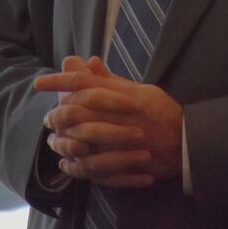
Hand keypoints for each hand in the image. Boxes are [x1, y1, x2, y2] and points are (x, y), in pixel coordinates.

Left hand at [35, 61, 182, 188]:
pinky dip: (76, 166)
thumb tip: (87, 61)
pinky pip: (92, 167)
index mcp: (124, 95)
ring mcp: (121, 142)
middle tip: (48, 118)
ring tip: (55, 142)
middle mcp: (120, 116)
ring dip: (63, 142)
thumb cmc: (162, 112)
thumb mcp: (140, 89)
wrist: (187, 144)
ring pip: (80, 141)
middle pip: (77, 112)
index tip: (40, 83)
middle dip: (57, 114)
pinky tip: (67, 164)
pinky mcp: (123, 165)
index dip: (59, 81)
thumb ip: (110, 79)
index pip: (84, 83)